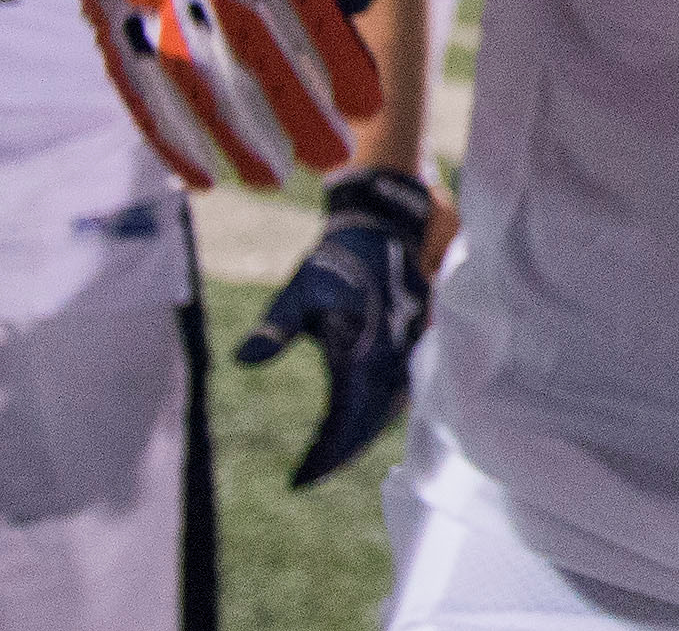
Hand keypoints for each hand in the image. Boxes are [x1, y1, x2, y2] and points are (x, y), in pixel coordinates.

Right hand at [48, 0, 379, 187]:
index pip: (298, 2)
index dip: (333, 59)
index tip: (367, 104)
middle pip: (245, 51)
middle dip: (290, 110)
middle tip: (333, 158)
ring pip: (189, 77)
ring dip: (229, 134)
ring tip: (270, 177)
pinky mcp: (103, 3)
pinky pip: (134, 79)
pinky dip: (164, 129)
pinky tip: (195, 171)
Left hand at [236, 167, 435, 485]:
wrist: (388, 220)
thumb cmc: (338, 256)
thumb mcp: (300, 289)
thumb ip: (276, 327)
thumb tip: (243, 359)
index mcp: (364, 350)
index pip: (346, 420)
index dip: (326, 454)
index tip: (301, 479)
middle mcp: (391, 355)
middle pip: (372, 421)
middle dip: (344, 450)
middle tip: (314, 473)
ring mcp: (407, 347)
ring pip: (391, 405)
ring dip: (365, 430)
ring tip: (335, 451)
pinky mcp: (414, 338)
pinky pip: (401, 384)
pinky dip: (382, 407)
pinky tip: (367, 414)